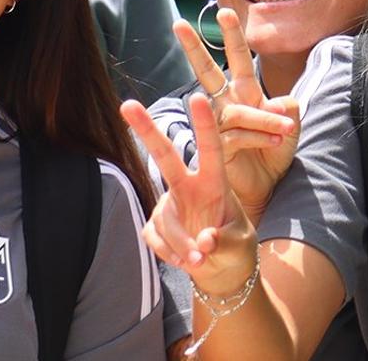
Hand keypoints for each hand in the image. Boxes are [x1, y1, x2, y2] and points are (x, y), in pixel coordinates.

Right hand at [121, 94, 257, 294]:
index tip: (198, 97)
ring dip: (181, 244)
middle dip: (146, 130)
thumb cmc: (235, 246)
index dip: (205, 124)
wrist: (220, 270)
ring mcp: (169, 203)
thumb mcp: (240, 244)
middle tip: (126, 104)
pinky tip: (185, 261)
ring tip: (201, 261)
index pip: (211, 149)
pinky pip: (155, 238)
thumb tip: (204, 241)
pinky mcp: (156, 224)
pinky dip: (171, 254)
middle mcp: (189, 186)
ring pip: (166, 220)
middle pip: (165, 155)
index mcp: (215, 182)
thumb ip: (224, 241)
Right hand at [173, 9, 298, 221]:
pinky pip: (238, 136)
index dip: (232, 36)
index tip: (224, 11)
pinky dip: (261, 137)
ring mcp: (220, 125)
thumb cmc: (274, 155)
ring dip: (264, 119)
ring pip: (237, 111)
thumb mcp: (290, 128)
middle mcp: (228, 104)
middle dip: (194, 48)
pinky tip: (277, 143)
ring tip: (286, 130)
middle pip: (208, 71)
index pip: (239, 60)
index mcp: (245, 93)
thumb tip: (282, 102)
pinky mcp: (218, 147)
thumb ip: (289, 110)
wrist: (266, 189)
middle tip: (178, 24)